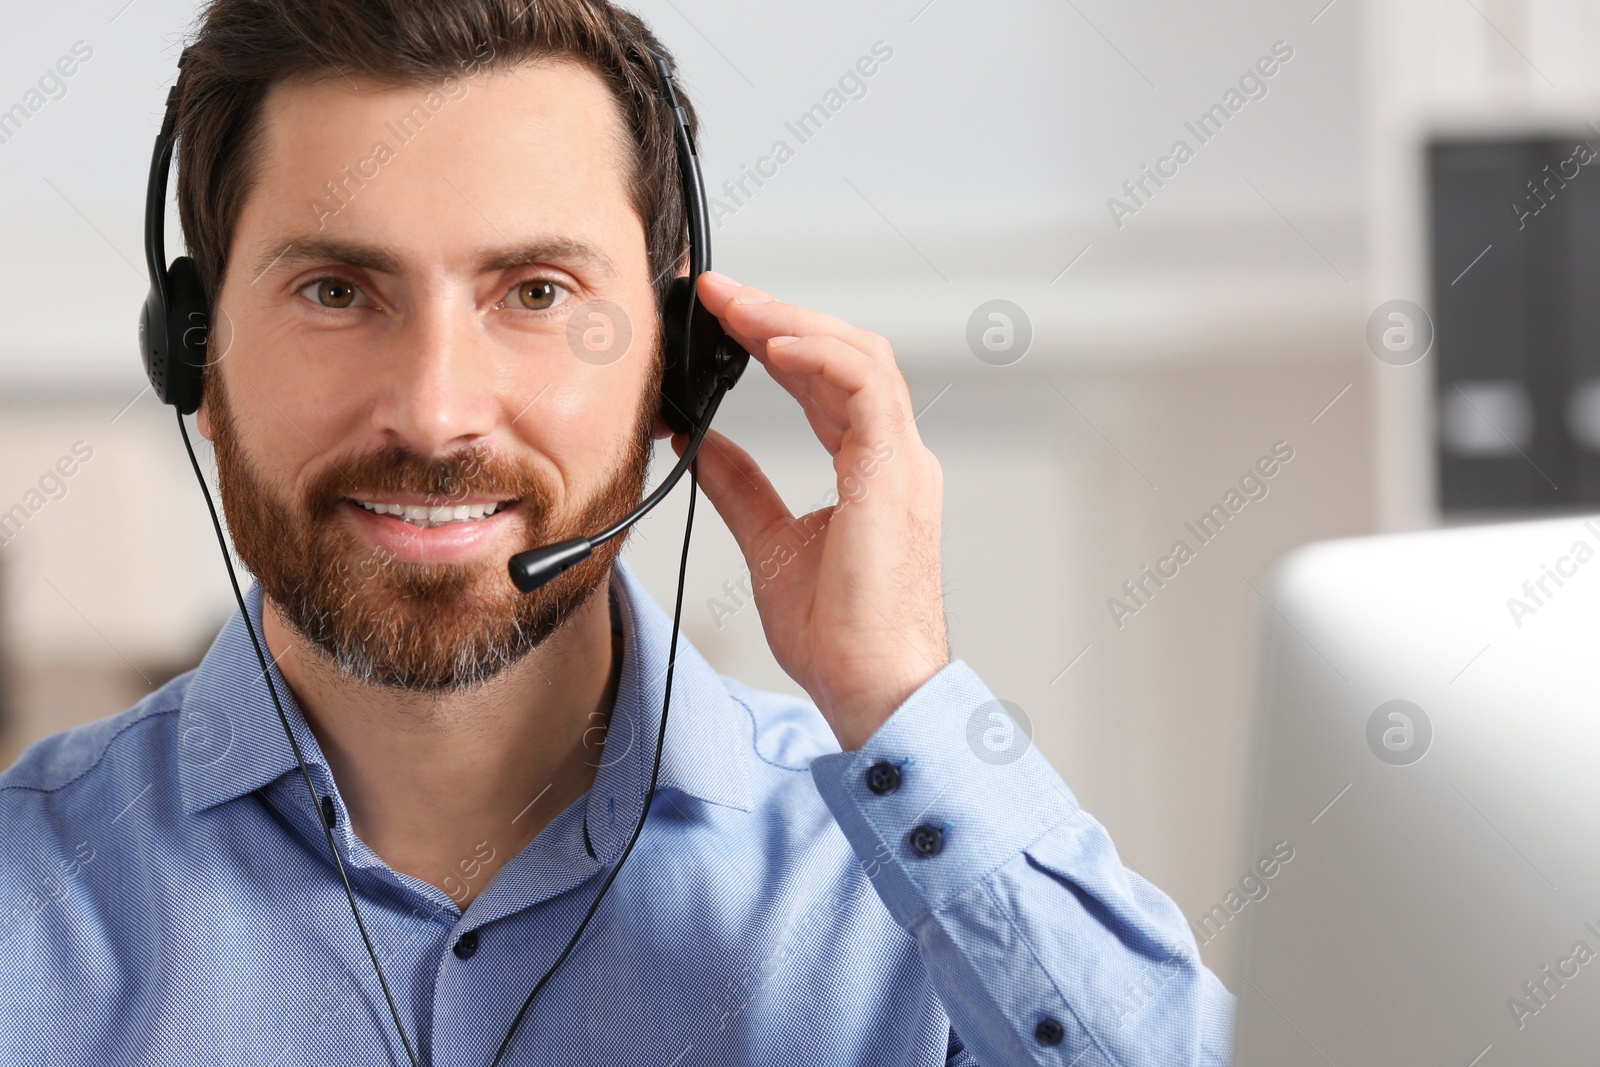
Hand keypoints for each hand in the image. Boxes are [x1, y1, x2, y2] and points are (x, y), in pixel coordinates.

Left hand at [670, 271, 949, 751]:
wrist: (872, 691)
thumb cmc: (841, 637)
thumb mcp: (770, 543)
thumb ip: (740, 485)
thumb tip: (700, 442)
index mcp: (872, 470)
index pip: (827, 380)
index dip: (776, 340)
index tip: (718, 317)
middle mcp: (895, 458)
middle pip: (846, 353)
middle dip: (779, 316)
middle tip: (716, 295)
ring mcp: (901, 464)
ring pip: (860, 357)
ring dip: (793, 324)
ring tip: (734, 306)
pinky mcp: (895, 479)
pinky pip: (865, 392)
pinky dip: (819, 359)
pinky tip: (772, 345)